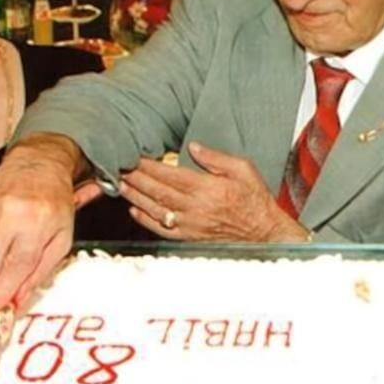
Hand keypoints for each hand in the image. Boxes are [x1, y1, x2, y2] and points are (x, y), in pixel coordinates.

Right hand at [0, 135, 77, 312]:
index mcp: (37, 223)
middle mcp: (10, 214)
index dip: (1, 292)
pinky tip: (1, 234)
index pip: (16, 266)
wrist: (36, 164)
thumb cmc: (54, 203)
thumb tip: (17, 300)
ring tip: (10, 246)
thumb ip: (40, 272)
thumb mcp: (61, 239)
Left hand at [120, 142, 307, 241]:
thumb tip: (193, 146)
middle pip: (158, 192)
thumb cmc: (255, 199)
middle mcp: (195, 208)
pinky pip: (163, 230)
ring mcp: (191, 225)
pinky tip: (135, 210)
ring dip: (136, 197)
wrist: (264, 232)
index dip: (149, 166)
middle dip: (136, 179)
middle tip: (119, 167)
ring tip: (121, 185)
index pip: (170, 175)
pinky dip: (146, 220)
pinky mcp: (190, 237)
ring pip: (156, 210)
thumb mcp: (243, 169)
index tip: (135, 156)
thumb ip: (215, 158)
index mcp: (207, 189)